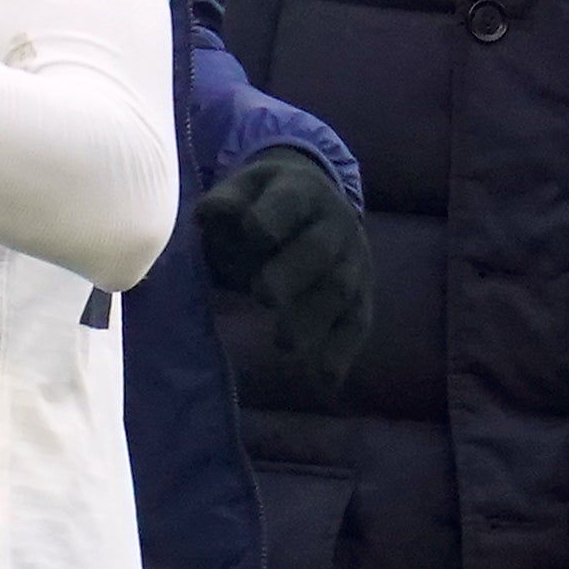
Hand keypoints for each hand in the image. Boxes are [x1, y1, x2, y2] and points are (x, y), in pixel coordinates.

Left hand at [193, 141, 370, 394]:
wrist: (318, 201)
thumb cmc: (267, 202)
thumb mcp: (246, 188)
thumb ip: (228, 202)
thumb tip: (207, 214)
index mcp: (302, 191)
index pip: (291, 201)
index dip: (273, 216)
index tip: (252, 232)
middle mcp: (334, 224)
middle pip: (319, 249)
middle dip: (293, 272)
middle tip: (264, 295)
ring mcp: (352, 260)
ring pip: (340, 289)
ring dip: (314, 317)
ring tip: (284, 345)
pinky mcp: (360, 294)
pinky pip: (356, 322)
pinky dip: (342, 351)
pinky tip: (324, 380)